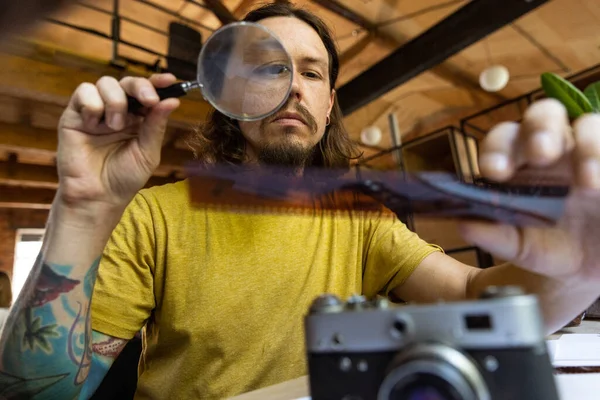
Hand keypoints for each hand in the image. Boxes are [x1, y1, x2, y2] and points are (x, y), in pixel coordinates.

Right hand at [56, 73, 179, 210]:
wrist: (98, 196)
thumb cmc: (124, 177)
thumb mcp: (148, 152)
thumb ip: (157, 125)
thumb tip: (172, 100)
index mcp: (138, 119)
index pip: (148, 93)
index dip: (158, 83)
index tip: (169, 80)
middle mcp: (118, 111)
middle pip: (128, 82)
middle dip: (140, 87)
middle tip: (148, 100)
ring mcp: (96, 112)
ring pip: (106, 83)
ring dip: (116, 101)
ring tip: (115, 126)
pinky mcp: (75, 115)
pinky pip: (83, 92)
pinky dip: (92, 103)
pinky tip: (94, 124)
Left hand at [459, 98, 599, 283]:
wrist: (596, 268)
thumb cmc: (551, 247)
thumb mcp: (523, 248)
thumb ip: (495, 236)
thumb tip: (465, 226)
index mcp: (520, 162)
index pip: (503, 140)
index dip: (497, 149)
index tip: (494, 172)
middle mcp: (555, 146)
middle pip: (544, 114)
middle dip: (540, 128)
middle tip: (541, 154)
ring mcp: (591, 150)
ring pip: (590, 124)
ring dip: (588, 146)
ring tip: (587, 185)